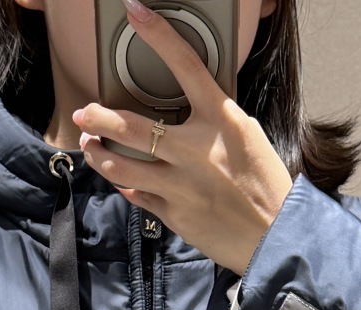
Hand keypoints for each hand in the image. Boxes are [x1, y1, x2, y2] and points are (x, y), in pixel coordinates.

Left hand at [72, 0, 293, 275]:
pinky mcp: (174, 214)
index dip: (158, 34)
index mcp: (221, 120)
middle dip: (98, 116)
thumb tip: (188, 109)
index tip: (136, 13)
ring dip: (98, 153)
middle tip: (85, 112)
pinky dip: (125, 185)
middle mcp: (195, 150)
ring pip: (121, 166)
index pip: (185, 65)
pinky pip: (137, 195)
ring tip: (91, 144)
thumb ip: (215, 119)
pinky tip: (120, 178)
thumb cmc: (266, 186)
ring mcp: (180, 185)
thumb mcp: (247, 136)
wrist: (276, 237)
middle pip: (130, 126)